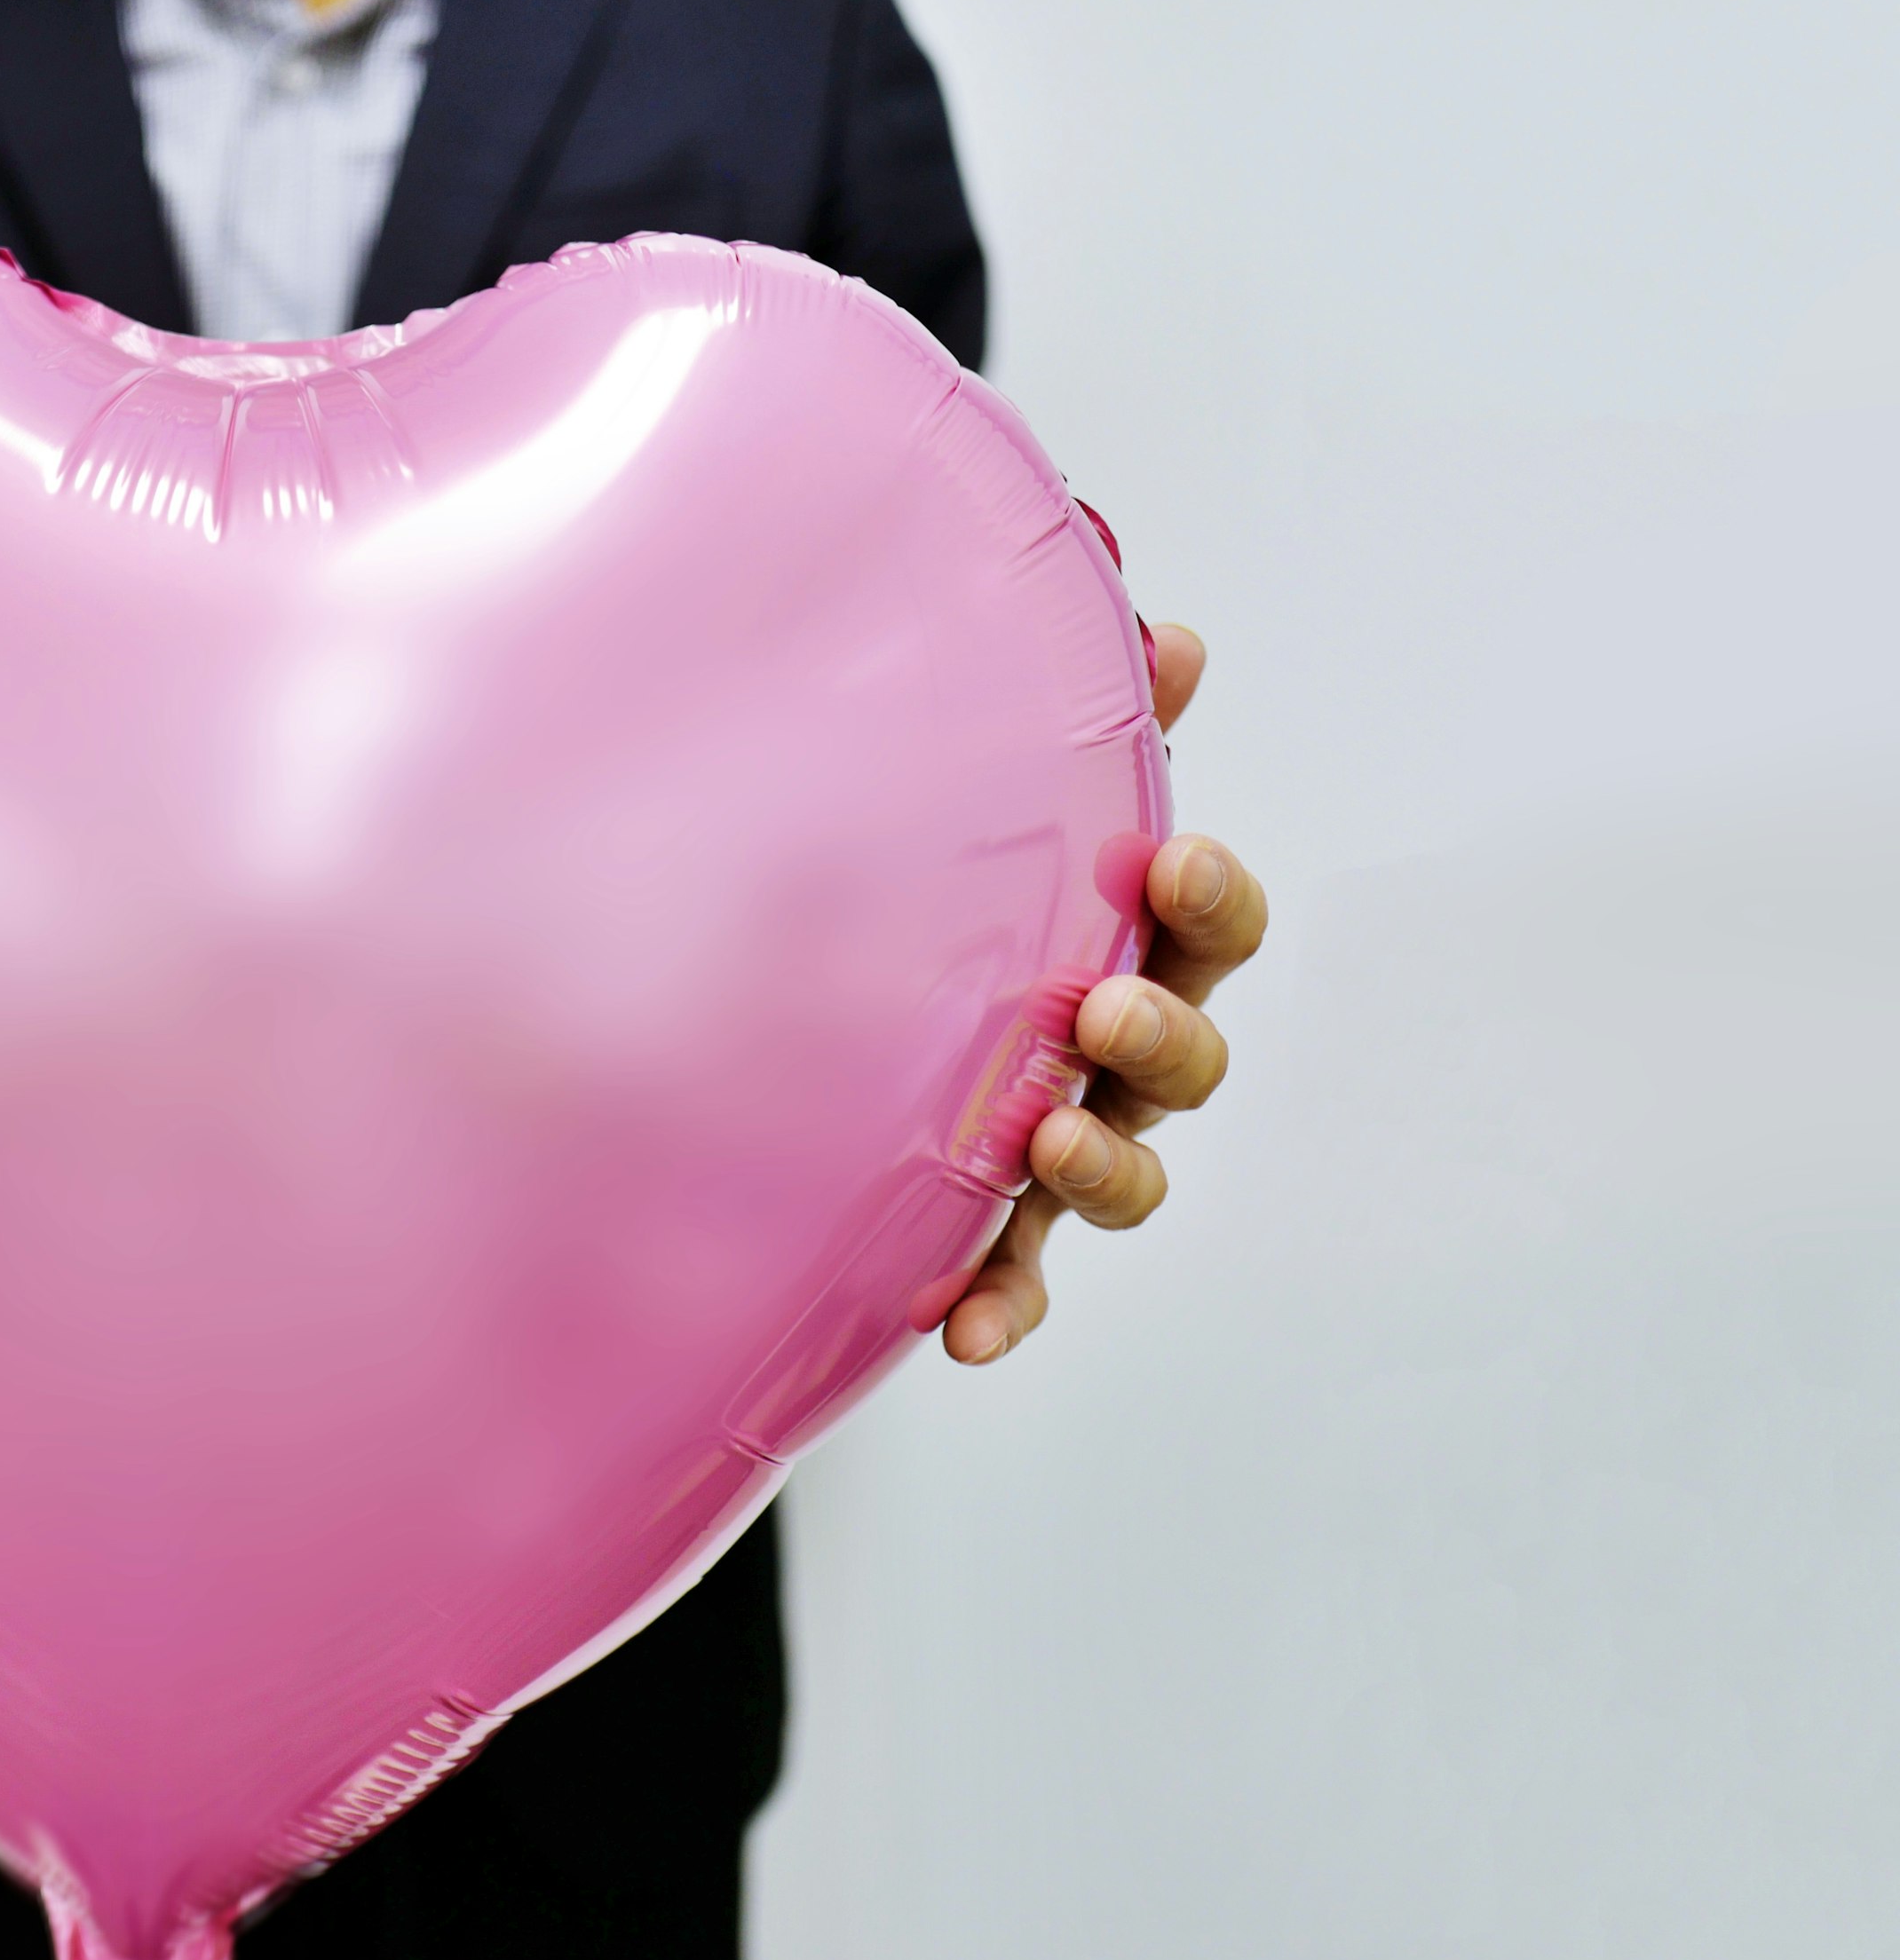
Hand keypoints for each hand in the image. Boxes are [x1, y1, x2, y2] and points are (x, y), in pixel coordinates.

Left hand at [939, 624, 1265, 1364]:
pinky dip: (1005, 1304)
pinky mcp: (974, 1226)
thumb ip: (1059, 715)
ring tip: (1052, 1140)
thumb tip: (1167, 629)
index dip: (1213, 897)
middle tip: (1104, 1007)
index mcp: (1110, 934)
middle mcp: (1096, 1046)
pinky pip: (1012, 1278)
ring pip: (1127, 1172)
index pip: (1208, 921)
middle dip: (1167, 1035)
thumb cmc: (892, 879)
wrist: (747, 1012)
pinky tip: (964, 1330)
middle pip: (1188, 1056)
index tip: (1175, 863)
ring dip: (1111, 1162)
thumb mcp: (948, 790)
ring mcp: (1045, 1140)